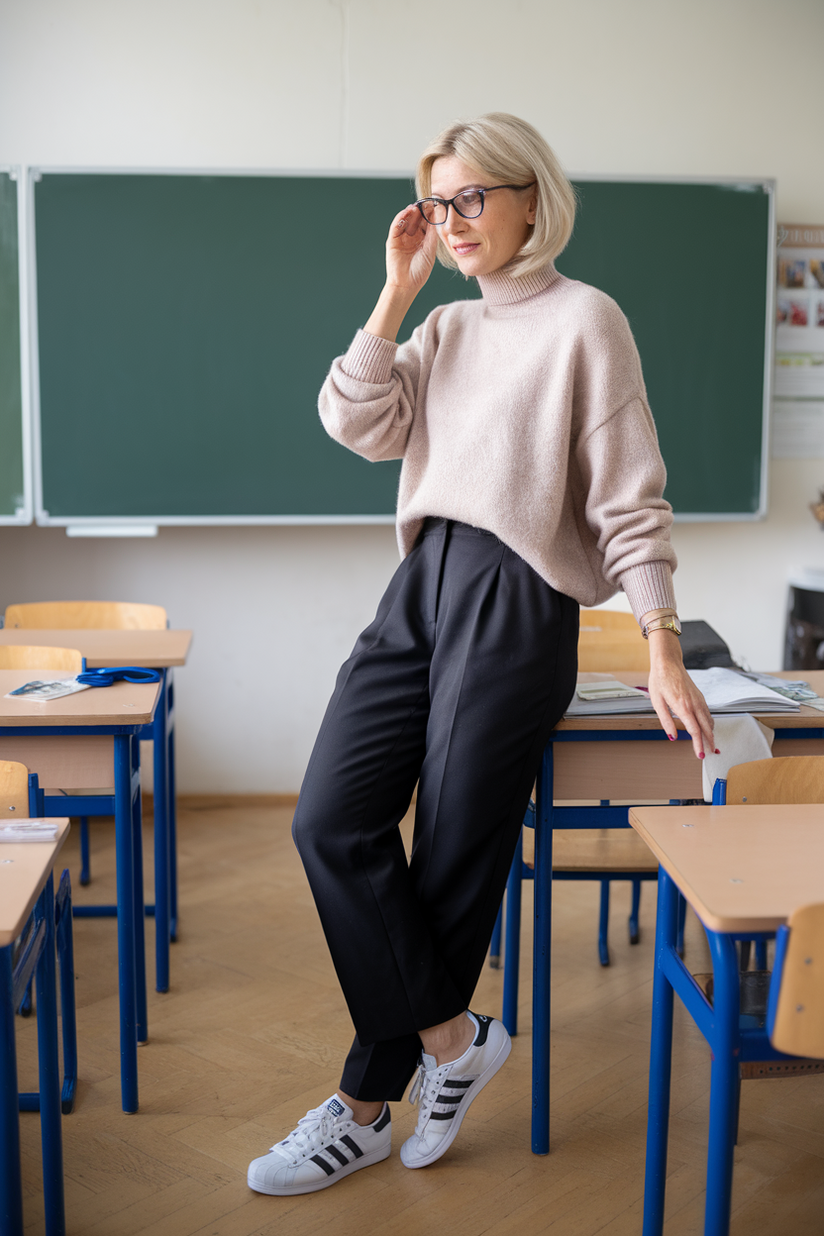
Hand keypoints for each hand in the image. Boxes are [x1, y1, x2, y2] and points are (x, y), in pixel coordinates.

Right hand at [363, 207, 438, 341]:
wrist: (406, 285)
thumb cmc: (419, 272)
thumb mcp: (429, 251)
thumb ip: (431, 235)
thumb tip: (436, 218)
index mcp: (421, 241)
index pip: (425, 224)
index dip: (429, 215)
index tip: (436, 205)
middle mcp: (411, 238)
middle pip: (416, 220)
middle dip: (421, 211)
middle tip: (427, 202)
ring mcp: (401, 238)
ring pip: (406, 221)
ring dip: (411, 212)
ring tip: (417, 206)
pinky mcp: (392, 240)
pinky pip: (396, 226)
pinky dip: (401, 218)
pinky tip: (407, 212)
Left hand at [646, 629, 715, 759]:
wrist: (668, 662)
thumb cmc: (660, 680)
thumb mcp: (657, 702)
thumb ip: (666, 721)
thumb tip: (672, 737)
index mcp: (683, 707)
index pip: (695, 731)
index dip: (698, 745)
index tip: (700, 755)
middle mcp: (694, 704)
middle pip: (707, 728)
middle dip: (710, 743)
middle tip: (711, 754)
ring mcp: (699, 699)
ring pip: (710, 721)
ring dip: (712, 734)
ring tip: (712, 745)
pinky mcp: (699, 696)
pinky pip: (708, 713)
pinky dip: (710, 723)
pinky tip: (708, 728)